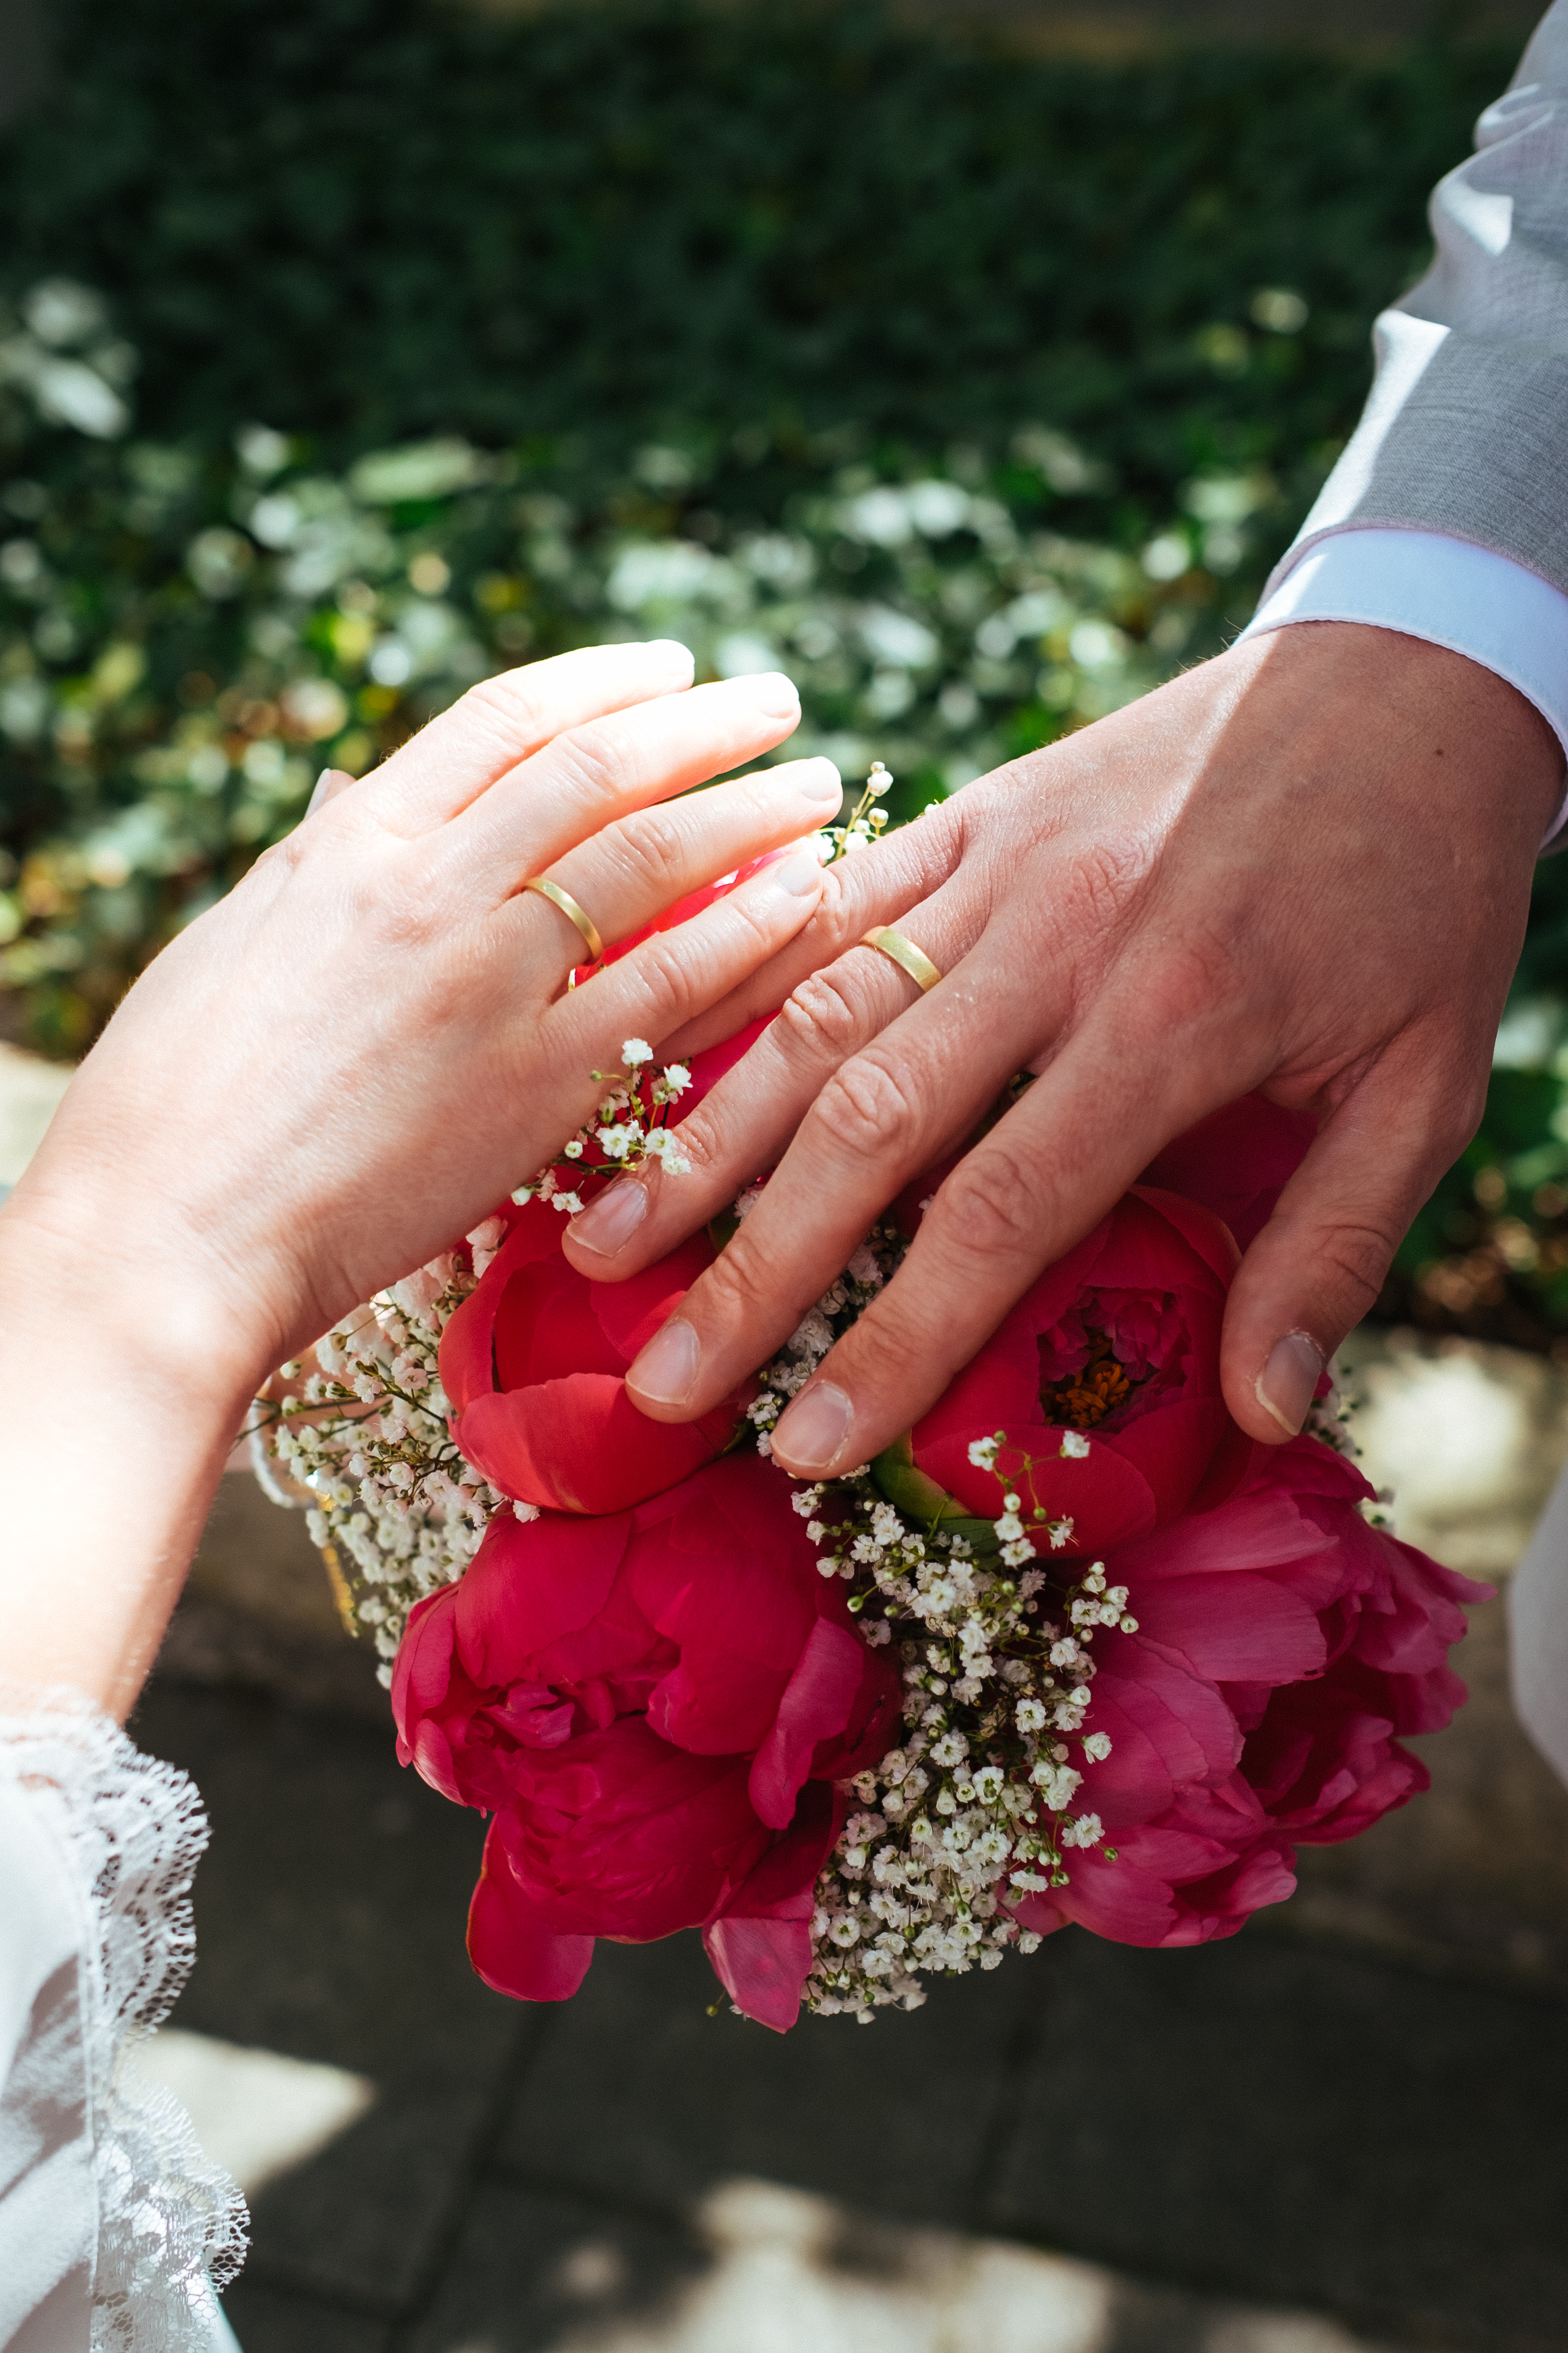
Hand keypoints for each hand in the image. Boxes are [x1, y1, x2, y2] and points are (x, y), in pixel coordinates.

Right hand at [0, 640, 838, 1710]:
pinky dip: (751, 937)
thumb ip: (320, 865)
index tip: (673, 664)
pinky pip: (674, 996)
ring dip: (753, 813)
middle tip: (778, 700)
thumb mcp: (238, 940)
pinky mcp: (538, 1095)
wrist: (169, 1240)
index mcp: (354, 845)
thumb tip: (359, 797)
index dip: (604, 680)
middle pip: (603, 770)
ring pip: (655, 862)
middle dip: (706, 723)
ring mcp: (492, 992)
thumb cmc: (176, 1099)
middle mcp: (434, 896)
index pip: (506, 720)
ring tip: (822, 790)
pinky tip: (807, 902)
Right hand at [559, 622, 1561, 1478]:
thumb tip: (1266, 1413)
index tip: (805, 1447)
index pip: (997, 1215)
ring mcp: (1002, 864)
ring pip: (817, 1015)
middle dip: (753, 1270)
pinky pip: (834, 905)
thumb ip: (1337, 1247)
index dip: (893, 1342)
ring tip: (603, 1244)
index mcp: (1174, 1023)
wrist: (1408, 682)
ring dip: (703, 1138)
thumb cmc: (1421, 901)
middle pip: (868, 1128)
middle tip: (661, 1387)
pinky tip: (660, 1067)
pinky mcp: (975, 810)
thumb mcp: (1428, 1085)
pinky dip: (745, 989)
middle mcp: (1059, 941)